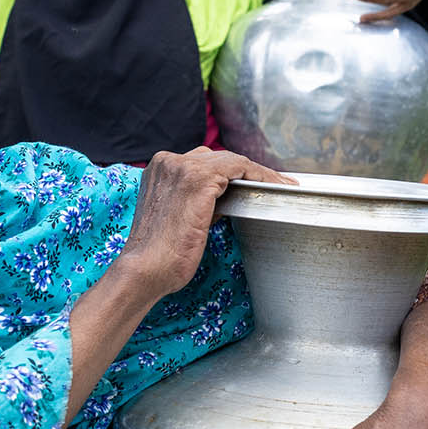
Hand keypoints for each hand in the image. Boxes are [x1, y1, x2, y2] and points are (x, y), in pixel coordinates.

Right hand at [66, 149, 287, 424]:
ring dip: (260, 173)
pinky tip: (277, 187)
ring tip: (282, 186)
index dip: (233, 171)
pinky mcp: (199, 179)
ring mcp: (183, 167)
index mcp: (160, 168)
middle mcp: (169, 161)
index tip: (255, 182)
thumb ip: (198, 200)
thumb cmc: (161, 254)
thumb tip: (227, 197)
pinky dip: (261, 177)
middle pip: (221, 159)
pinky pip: (240, 169)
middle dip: (249, 171)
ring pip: (233, 161)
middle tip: (275, 184)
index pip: (205, 162)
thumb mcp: (178, 216)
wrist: (146, 270)